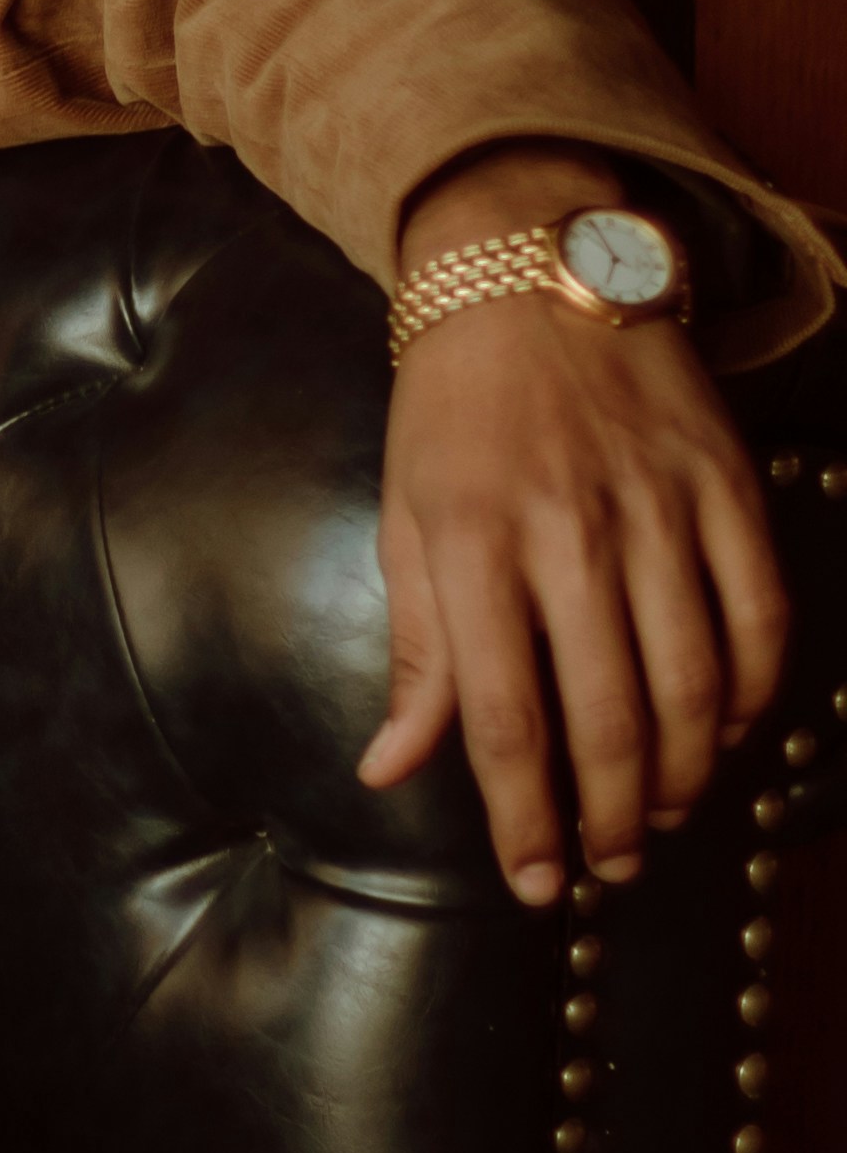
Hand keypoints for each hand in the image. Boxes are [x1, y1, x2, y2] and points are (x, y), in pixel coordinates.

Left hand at [362, 146, 787, 902]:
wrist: (528, 271)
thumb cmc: (451, 409)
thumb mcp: (406, 520)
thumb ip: (416, 653)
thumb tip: (391, 768)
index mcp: (474, 546)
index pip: (503, 716)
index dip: (524, 816)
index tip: (536, 881)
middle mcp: (571, 533)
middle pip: (608, 715)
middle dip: (610, 817)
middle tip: (609, 866)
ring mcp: (658, 508)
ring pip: (693, 680)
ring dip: (682, 771)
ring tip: (658, 815)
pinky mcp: (726, 485)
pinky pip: (760, 614)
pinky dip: (753, 691)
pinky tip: (726, 732)